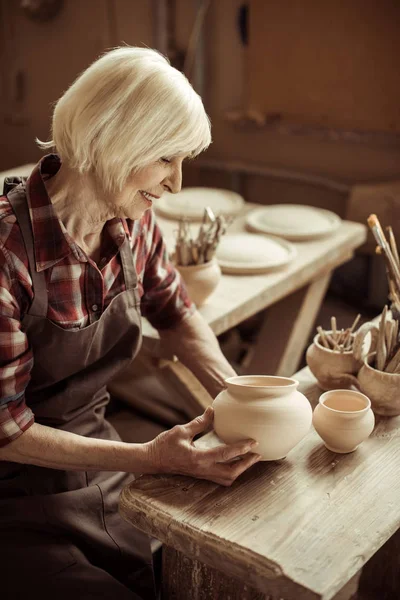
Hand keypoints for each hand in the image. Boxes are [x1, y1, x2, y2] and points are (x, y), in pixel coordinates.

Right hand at [144, 407, 261, 485]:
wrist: (151, 460)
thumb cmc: (164, 445)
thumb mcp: (181, 430)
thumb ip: (199, 422)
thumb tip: (212, 410)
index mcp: (198, 458)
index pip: (225, 454)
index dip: (241, 448)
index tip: (253, 442)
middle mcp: (202, 469)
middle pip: (231, 473)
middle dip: (246, 464)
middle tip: (257, 454)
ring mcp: (201, 474)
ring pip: (226, 479)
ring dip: (240, 470)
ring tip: (249, 459)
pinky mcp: (199, 475)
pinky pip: (219, 478)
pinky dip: (230, 472)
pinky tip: (234, 463)